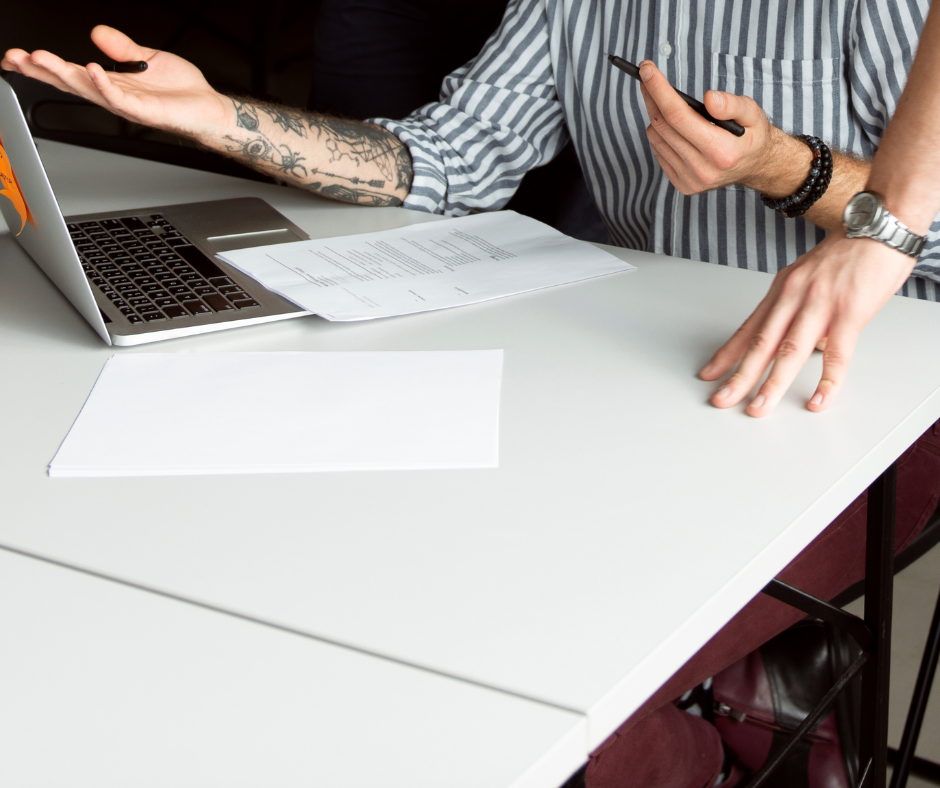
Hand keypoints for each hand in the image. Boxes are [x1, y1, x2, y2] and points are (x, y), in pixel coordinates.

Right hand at [1, 26, 228, 141]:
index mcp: (112, 82)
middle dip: (41, 70)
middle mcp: (115, 95)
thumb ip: (121, 47)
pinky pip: (120, 98)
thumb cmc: (181, 90)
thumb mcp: (147, 57)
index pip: (70, 72)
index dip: (43, 65)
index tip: (17, 55)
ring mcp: (128, 105)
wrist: (209, 108)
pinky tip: (93, 69)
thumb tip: (95, 31)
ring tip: (42, 59)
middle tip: (16, 58)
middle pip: (71, 82)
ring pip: (89, 89)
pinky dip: (105, 84)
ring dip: (64, 74)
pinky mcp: (145, 111)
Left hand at [638, 60, 800, 195]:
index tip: (646, 70)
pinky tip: (671, 125)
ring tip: (661, 100)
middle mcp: (702, 170)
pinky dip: (660, 133)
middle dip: (652, 96)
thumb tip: (709, 98)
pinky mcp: (682, 184)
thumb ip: (732, 104)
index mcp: (721, 152)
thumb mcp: (753, 113)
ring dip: (655, 114)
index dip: (659, 90)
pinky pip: (658, 151)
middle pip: (662, 126)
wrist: (755, 167)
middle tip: (647, 75)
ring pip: (656, 138)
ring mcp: (690, 180)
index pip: (679, 116)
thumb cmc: (752, 134)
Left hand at [699, 233, 916, 415]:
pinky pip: (837, 355)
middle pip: (761, 344)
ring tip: (759, 407)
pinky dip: (827, 381)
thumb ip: (796, 307)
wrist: (882, 226)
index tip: (709, 374)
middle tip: (722, 399)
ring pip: (789, 351)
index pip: (748, 328)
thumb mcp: (809, 277)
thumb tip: (791, 337)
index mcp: (782, 289)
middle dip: (739, 376)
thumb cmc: (849, 253)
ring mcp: (821, 306)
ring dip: (772, 384)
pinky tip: (818, 400)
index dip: (726, 354)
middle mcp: (794, 297)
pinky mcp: (850, 314)